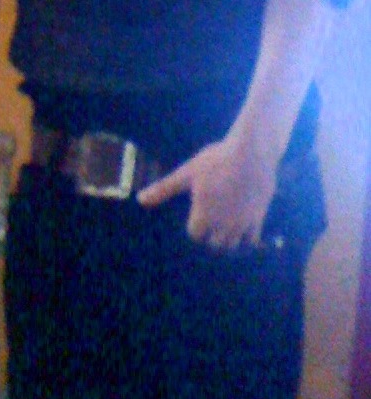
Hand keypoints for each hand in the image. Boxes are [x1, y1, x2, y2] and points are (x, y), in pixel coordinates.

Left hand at [136, 132, 278, 249]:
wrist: (251, 153)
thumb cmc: (216, 160)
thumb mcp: (187, 172)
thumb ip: (164, 189)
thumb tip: (140, 199)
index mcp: (203, 214)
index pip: (195, 234)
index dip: (195, 225)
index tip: (197, 213)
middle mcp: (222, 225)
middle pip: (214, 244)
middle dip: (211, 234)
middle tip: (212, 220)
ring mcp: (241, 224)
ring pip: (232, 245)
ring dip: (227, 239)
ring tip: (225, 224)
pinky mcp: (258, 219)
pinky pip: (252, 241)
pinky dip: (246, 238)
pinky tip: (243, 225)